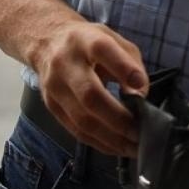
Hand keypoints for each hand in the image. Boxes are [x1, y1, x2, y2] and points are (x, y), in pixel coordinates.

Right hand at [32, 21, 145, 156]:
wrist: (46, 44)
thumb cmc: (88, 43)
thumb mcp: (115, 41)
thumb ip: (131, 65)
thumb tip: (139, 97)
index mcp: (86, 42)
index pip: (103, 52)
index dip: (124, 69)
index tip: (141, 87)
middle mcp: (66, 65)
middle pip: (90, 96)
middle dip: (119, 119)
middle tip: (142, 133)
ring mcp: (54, 88)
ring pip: (82, 119)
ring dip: (110, 138)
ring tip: (133, 147)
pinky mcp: (51, 106)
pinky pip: (75, 130)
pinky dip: (98, 142)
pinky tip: (116, 147)